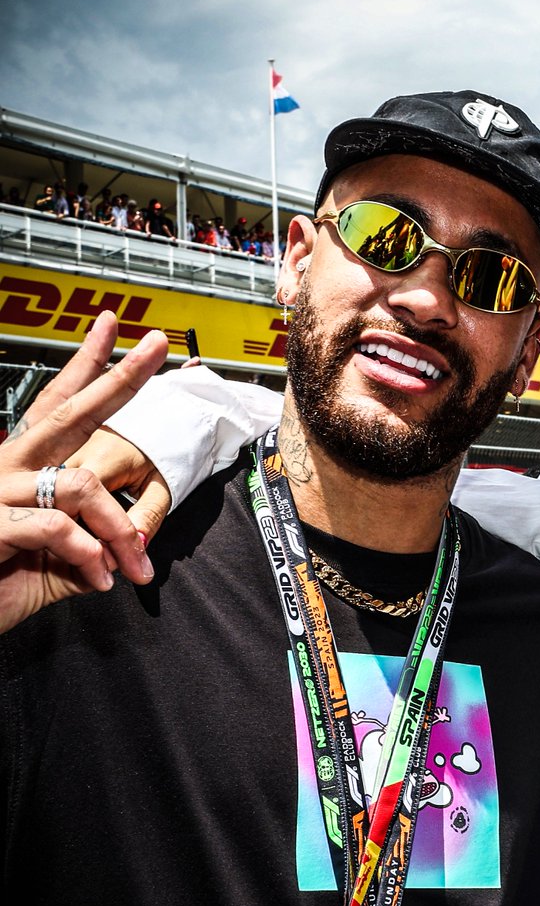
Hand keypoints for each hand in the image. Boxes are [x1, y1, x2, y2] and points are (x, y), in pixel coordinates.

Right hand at [0, 312, 168, 632]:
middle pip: (69, 412)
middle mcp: (5, 467)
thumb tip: (129, 549)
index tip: (112, 325)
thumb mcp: (55, 565)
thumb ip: (89, 548)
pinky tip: (99, 579)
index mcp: (21, 467)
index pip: (57, 405)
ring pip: (81, 485)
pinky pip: (58, 526)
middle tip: (158, 344)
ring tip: (132, 567)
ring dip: (119, 530)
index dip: (86, 365)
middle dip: (120, 378)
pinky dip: (89, 555)